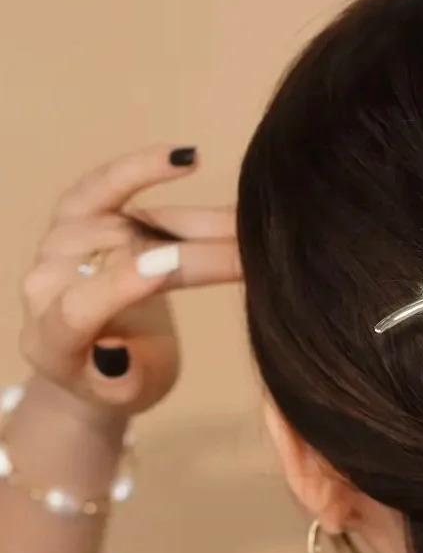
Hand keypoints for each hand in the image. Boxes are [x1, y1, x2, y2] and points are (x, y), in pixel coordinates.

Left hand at [17, 146, 240, 418]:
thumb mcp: (131, 393)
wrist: (96, 360)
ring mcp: (58, 246)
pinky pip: (103, 186)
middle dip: (184, 250)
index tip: (171, 264)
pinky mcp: (76, 219)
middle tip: (247, 249)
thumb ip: (123, 377)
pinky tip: (187, 158)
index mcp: (51, 338)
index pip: (78, 305)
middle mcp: (44, 284)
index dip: (122, 283)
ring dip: (189, 222)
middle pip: (111, 257)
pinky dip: (142, 169)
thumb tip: (121, 351)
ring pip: (122, 221)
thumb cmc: (122, 383)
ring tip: (242, 224)